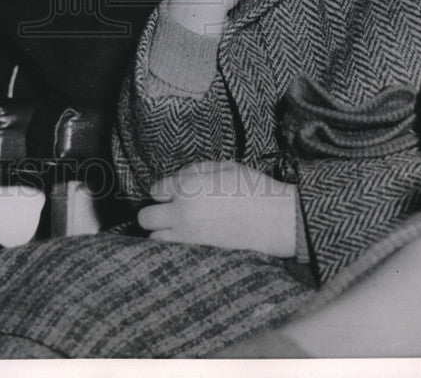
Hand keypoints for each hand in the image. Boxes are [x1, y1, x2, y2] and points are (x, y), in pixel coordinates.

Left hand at [137, 160, 297, 257]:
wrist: (275, 220)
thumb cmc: (252, 188)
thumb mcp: (223, 166)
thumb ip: (193, 170)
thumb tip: (175, 180)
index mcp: (187, 188)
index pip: (155, 190)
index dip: (164, 189)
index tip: (173, 191)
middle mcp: (182, 214)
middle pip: (145, 218)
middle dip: (154, 212)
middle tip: (170, 210)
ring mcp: (189, 238)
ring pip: (155, 239)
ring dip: (162, 231)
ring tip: (178, 226)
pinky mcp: (199, 255)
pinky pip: (173, 252)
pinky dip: (174, 246)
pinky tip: (189, 237)